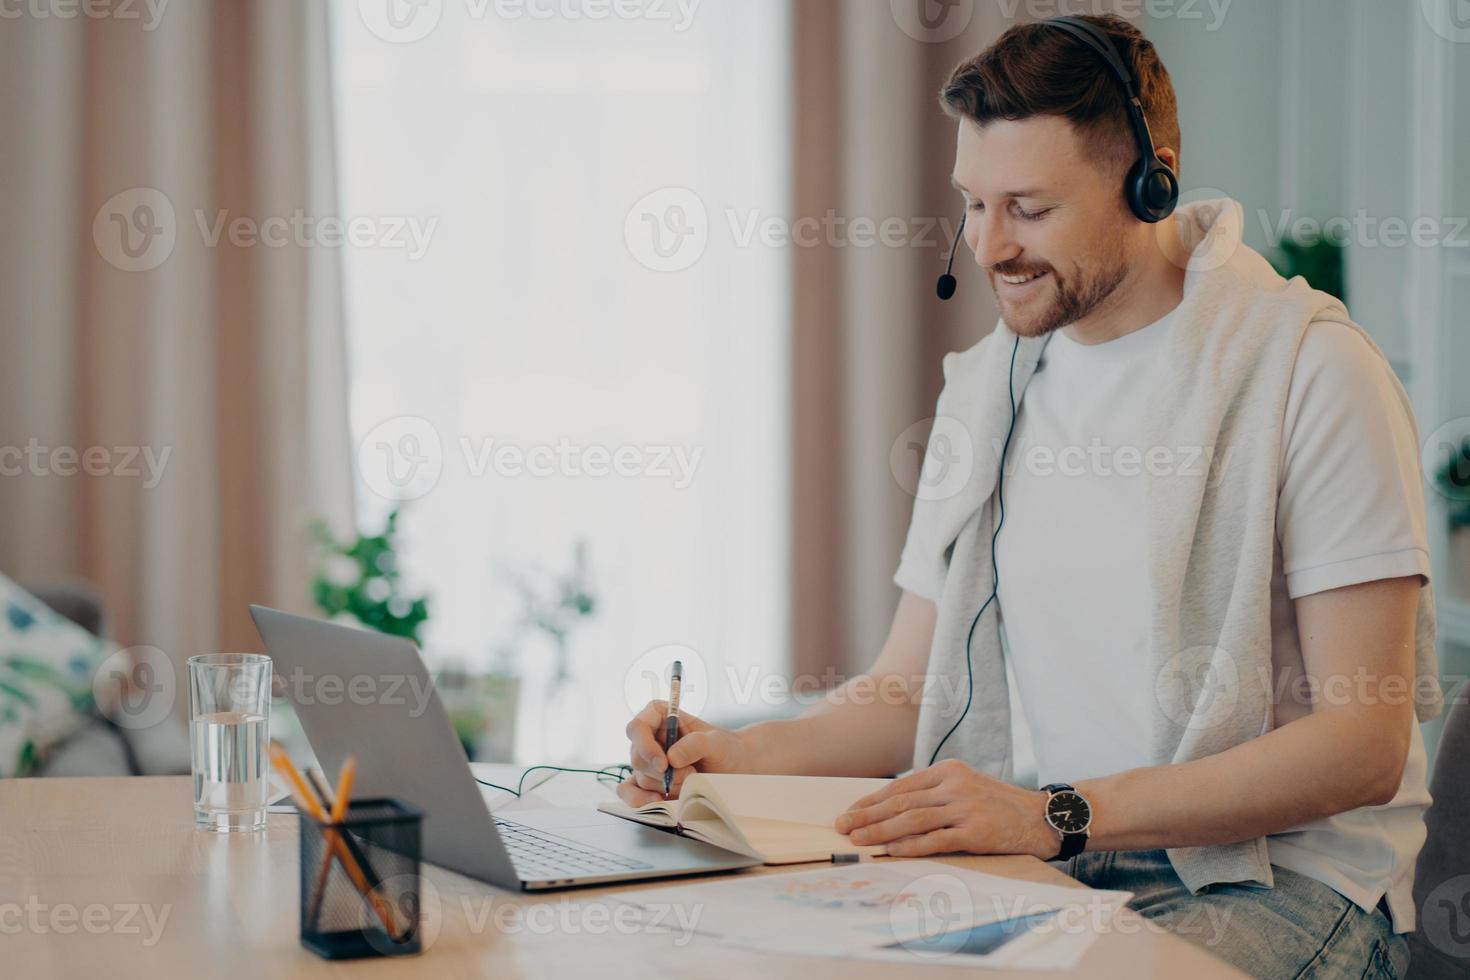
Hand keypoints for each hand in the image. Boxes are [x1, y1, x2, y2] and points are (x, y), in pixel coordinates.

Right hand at [617, 700, 747, 806]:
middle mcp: (650, 739)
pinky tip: (658, 802)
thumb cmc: (725, 749)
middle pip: (637, 757)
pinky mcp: (649, 784)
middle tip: (689, 773)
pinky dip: (639, 800)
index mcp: (660, 717)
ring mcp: (648, 763)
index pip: (637, 727)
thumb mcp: (717, 742)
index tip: (664, 763)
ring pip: (641, 778)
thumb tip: (671, 758)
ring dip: (666, 786)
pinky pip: (630, 792)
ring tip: (690, 781)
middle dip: (663, 772)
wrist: (734, 769)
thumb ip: (696, 744)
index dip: (645, 746)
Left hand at [832, 759, 1057, 858]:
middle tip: (842, 826)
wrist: (1043, 818)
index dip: (872, 800)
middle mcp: (954, 785)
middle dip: (867, 815)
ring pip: (912, 820)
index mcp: (949, 770)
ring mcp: (965, 807)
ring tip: (858, 840)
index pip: (901, 786)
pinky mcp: (976, 831)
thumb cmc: (1000, 806)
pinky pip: (935, 840)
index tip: (850, 811)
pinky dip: (910, 846)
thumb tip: (893, 810)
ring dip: (880, 831)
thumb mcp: (966, 787)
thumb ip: (935, 794)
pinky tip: (890, 851)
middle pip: (901, 802)